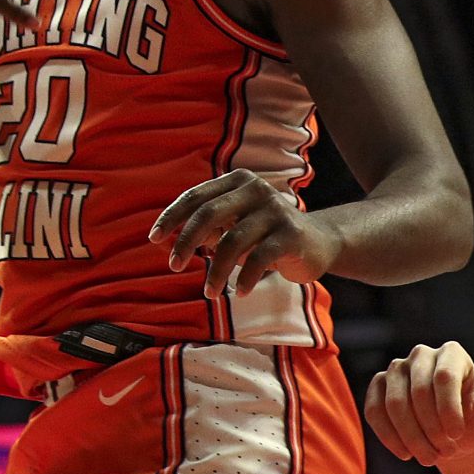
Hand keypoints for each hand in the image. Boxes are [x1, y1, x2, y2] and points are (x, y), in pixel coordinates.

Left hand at [150, 168, 340, 295]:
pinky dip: (245, 278)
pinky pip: (259, 259)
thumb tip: (165, 238)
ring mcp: (276, 211)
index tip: (153, 238)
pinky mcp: (292, 235)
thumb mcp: (234, 225)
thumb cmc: (265, 234)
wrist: (319, 243)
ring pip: (233, 241)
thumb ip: (206, 227)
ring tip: (208, 292)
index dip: (172, 217)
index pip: (196, 197)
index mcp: (237, 181)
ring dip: (216, 270)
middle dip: (186, 241)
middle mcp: (256, 190)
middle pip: (209, 214)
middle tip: (173, 266)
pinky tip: (238, 292)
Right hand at [363, 341, 473, 466]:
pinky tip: (406, 454)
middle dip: (431, 428)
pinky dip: (389, 437)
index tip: (457, 435)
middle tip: (447, 452)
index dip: (449, 409)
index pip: (445, 377)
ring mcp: (396, 370)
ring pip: (394, 404)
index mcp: (453, 354)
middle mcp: (421, 355)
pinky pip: (374, 411)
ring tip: (430, 458)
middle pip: (418, 391)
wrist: (455, 436)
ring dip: (412, 437)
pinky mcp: (377, 387)